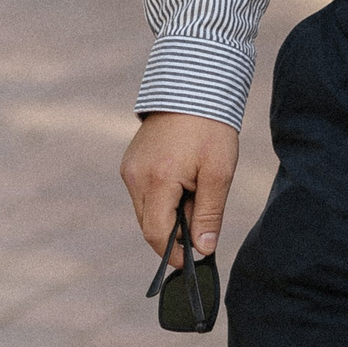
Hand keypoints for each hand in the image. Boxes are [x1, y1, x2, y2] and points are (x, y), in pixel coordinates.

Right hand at [121, 112, 239, 267]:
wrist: (193, 87)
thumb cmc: (210, 127)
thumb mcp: (218, 172)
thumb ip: (208, 214)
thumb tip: (203, 249)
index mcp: (157, 180)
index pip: (156, 234)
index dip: (174, 253)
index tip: (194, 259)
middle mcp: (135, 176)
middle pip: (149, 225)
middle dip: (175, 230)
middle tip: (202, 211)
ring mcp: (129, 168)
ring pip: (146, 210)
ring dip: (170, 212)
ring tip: (195, 186)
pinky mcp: (130, 162)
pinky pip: (144, 193)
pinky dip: (163, 196)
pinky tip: (184, 177)